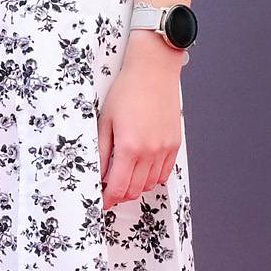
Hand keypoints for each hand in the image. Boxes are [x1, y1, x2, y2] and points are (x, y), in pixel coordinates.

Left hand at [99, 35, 184, 206]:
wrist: (153, 71)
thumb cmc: (127, 90)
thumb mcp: (105, 121)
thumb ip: (100, 151)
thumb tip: (97, 174)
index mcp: (129, 147)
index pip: (118, 188)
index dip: (108, 199)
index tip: (101, 199)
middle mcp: (150, 152)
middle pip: (135, 190)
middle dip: (120, 194)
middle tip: (109, 188)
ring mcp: (165, 149)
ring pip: (150, 184)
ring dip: (136, 186)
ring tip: (125, 176)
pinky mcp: (174, 144)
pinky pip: (164, 173)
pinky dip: (152, 177)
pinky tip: (142, 169)